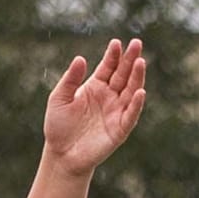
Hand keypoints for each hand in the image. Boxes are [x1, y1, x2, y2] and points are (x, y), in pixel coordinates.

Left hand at [42, 38, 147, 174]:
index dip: (113, 55)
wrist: (61, 154)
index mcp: (95, 86)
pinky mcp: (120, 129)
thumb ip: (70, 80)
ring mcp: (116, 111)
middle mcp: (109, 96)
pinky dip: (136, 104)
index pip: (108, 67)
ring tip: (140, 62)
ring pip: (130, 91)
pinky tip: (140, 91)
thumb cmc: (58, 125)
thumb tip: (80, 59)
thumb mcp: (59, 98)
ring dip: (137, 77)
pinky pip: (131, 114)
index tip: (116, 43)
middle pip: (123, 75)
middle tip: (137, 44)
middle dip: (130, 60)